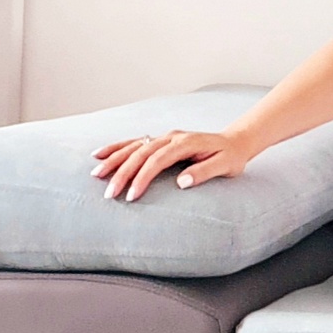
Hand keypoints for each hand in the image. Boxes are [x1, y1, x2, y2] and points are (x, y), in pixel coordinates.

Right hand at [92, 130, 250, 201]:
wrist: (235, 142)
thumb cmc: (231, 157)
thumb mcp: (226, 166)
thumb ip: (205, 172)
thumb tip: (182, 182)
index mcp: (186, 143)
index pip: (158, 160)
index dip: (143, 177)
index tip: (132, 196)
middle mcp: (172, 137)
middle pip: (141, 153)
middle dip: (123, 173)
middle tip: (109, 194)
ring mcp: (165, 137)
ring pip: (134, 146)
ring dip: (114, 160)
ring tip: (96, 175)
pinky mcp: (160, 140)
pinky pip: (135, 142)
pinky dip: (117, 148)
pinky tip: (99, 155)